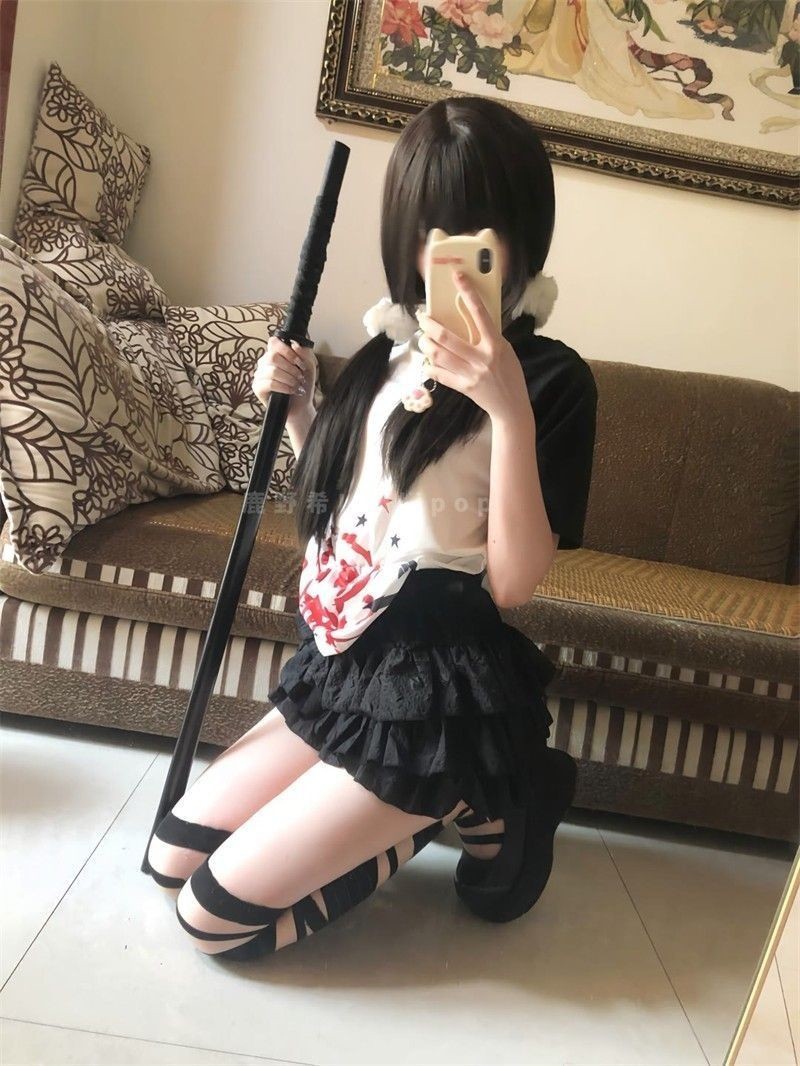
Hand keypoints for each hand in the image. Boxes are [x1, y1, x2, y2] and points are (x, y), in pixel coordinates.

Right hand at [252, 334, 316, 418]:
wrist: (300, 406)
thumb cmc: (302, 386)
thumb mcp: (309, 367)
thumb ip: (304, 353)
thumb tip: (294, 345)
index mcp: (275, 354)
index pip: (274, 342)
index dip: (287, 350)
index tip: (298, 362)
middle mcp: (264, 363)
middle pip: (273, 357)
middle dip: (291, 368)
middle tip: (300, 377)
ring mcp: (259, 375)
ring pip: (272, 371)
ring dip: (289, 379)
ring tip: (296, 385)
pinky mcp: (257, 388)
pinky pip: (269, 384)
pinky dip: (284, 387)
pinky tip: (291, 391)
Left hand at [417, 271, 528, 422]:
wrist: (512, 406)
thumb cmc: (510, 374)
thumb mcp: (506, 350)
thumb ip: (489, 337)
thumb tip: (470, 319)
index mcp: (495, 344)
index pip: (480, 313)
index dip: (468, 292)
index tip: (457, 277)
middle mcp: (482, 358)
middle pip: (447, 337)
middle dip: (429, 325)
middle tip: (422, 318)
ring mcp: (471, 374)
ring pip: (439, 355)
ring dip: (426, 344)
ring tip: (423, 338)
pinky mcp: (463, 388)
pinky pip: (440, 375)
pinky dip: (430, 366)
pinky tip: (427, 361)